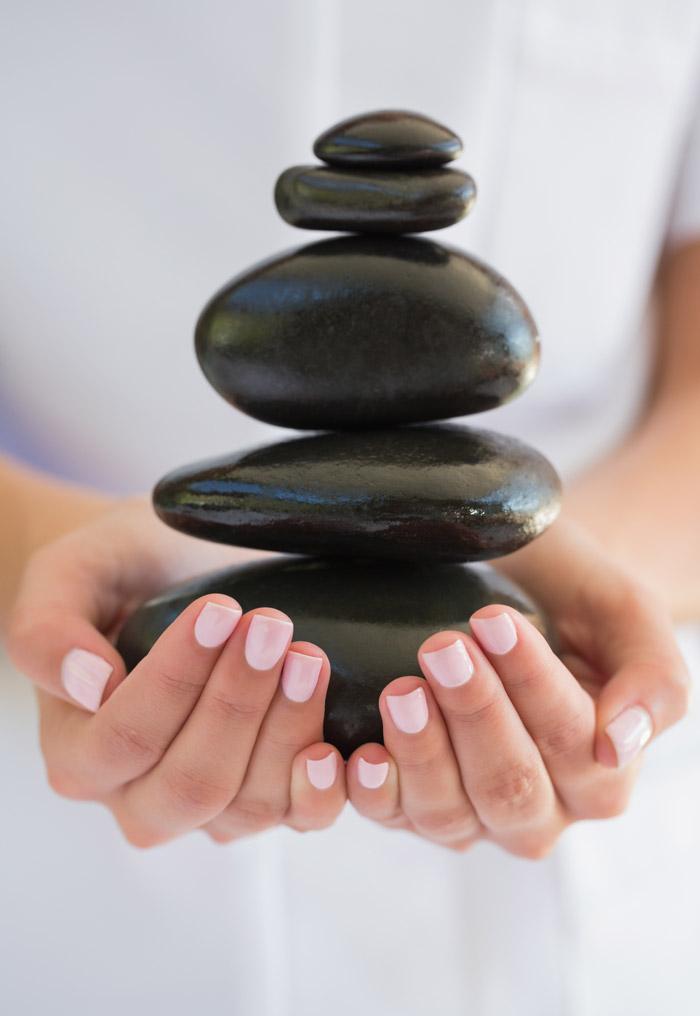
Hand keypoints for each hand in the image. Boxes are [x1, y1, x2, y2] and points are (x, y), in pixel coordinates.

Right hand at [7, 499, 345, 845]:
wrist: (167, 573)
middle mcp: (136, 796)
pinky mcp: (262, 794)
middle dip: (238, 703)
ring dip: (287, 730)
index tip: (220, 609)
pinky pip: (297, 817)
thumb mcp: (65, 577)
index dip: (176, 679)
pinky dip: (321, 787)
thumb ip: (46, 632)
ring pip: (249, 805)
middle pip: (192, 783)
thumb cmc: (115, 573)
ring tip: (307, 655)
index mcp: (79, 751)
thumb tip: (88, 685)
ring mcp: (205, 806)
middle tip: (271, 626)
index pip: (126, 737)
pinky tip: (335, 739)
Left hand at [345, 519, 689, 855]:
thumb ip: (652, 680)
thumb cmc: (573, 595)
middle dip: (476, 716)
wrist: (518, 581)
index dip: (533, 686)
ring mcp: (473, 813)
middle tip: (443, 647)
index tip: (493, 621)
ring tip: (403, 688)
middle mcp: (542, 809)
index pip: (576, 745)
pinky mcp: (412, 805)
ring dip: (423, 751)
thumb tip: (617, 746)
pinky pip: (393, 817)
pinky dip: (375, 793)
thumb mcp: (627, 615)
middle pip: (511, 788)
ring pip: (451, 813)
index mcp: (603, 772)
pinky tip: (363, 755)